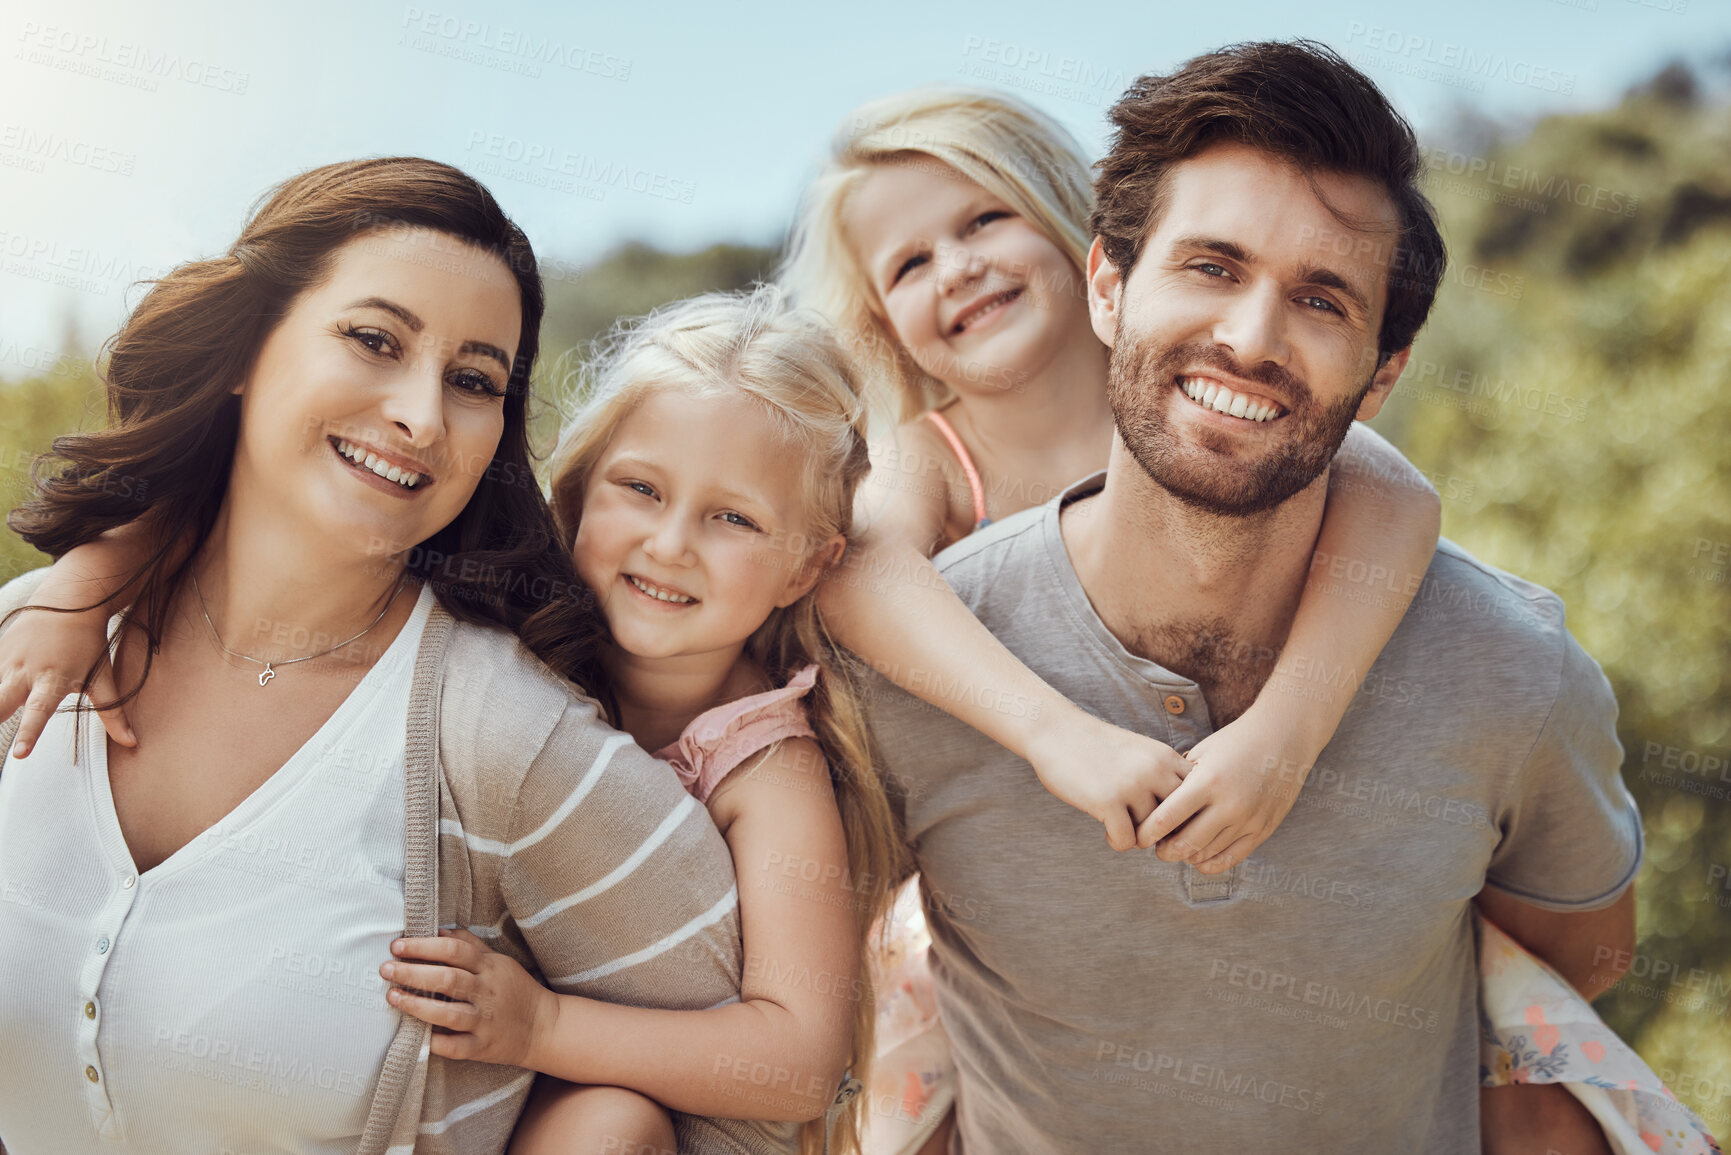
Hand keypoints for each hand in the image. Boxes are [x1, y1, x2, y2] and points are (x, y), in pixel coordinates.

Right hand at [0, 595, 131, 759]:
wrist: (69, 602)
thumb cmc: (88, 644)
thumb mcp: (102, 678)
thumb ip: (113, 713)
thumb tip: (132, 742)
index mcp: (53, 680)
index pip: (40, 712)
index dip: (29, 733)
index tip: (19, 754)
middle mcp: (26, 672)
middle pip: (0, 701)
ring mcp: (8, 660)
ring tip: (0, 711)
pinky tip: (0, 694)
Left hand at [381, 928, 560, 1066]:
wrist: (543, 1027)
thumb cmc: (516, 990)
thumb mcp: (499, 961)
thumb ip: (470, 945)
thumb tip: (440, 930)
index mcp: (489, 968)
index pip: (454, 951)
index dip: (424, 946)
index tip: (398, 946)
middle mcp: (486, 993)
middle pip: (447, 979)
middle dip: (413, 973)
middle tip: (386, 968)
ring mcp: (484, 1022)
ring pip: (448, 1013)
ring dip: (417, 1005)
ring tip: (392, 996)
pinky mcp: (482, 1047)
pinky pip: (455, 1046)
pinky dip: (436, 1042)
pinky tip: (417, 1036)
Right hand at [1024, 709, 1189, 850]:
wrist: (1056, 731)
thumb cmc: (1097, 747)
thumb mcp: (1140, 752)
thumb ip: (1163, 777)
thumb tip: (1181, 820)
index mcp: (1165, 757)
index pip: (1196, 797)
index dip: (1185, 815)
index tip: (1166, 821)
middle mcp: (1155, 770)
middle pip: (1180, 819)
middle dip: (1165, 832)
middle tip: (1146, 833)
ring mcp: (1132, 785)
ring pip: (1152, 832)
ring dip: (1137, 836)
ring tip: (1121, 827)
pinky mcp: (1107, 800)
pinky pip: (1127, 841)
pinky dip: (1117, 842)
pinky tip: (1107, 832)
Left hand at [1136, 708, 1315, 872]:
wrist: (1284, 737)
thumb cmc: (1235, 742)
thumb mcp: (1202, 753)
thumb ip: (1179, 781)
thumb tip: (1151, 807)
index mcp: (1207, 782)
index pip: (1167, 819)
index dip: (1147, 833)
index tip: (1138, 836)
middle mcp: (1229, 804)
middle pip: (1186, 844)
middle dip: (1165, 851)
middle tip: (1156, 848)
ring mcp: (1249, 820)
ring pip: (1207, 854)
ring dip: (1186, 856)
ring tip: (1176, 848)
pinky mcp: (1263, 829)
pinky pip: (1231, 858)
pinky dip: (1210, 863)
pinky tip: (1198, 857)